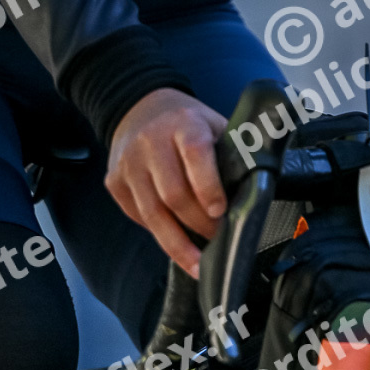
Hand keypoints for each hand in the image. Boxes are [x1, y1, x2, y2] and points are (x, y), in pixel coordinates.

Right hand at [106, 87, 227, 275]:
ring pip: (153, 214)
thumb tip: (256, 193)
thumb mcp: (213, 124)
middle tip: (218, 237)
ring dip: (178, 244)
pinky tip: (173, 241)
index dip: (208, 186)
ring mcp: (129, 162)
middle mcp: (151, 141)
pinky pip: (137, 217)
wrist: (139, 106)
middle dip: (199, 224)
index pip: (196, 154)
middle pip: (174, 194)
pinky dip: (157, 233)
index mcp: (184, 123)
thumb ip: (231, 153)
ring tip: (197, 263)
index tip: (220, 211)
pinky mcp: (114, 181)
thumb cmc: (185, 122)